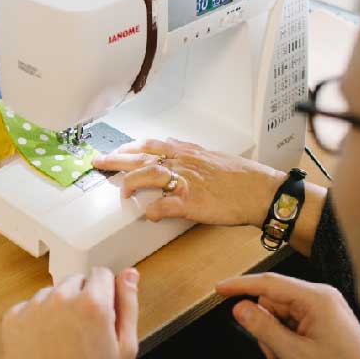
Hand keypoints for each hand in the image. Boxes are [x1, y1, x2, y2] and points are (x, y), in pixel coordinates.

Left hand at [1, 267, 138, 358]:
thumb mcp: (123, 348)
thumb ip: (128, 305)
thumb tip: (129, 275)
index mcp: (92, 304)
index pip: (101, 273)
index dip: (105, 293)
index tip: (101, 311)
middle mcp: (62, 299)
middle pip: (76, 281)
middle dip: (81, 298)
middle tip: (83, 330)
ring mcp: (34, 308)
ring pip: (52, 292)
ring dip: (58, 307)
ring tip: (62, 338)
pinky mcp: (13, 319)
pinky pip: (29, 306)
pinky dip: (36, 319)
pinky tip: (44, 341)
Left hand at [92, 138, 283, 225]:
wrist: (261, 190)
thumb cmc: (241, 177)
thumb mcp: (212, 158)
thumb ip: (190, 157)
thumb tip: (174, 157)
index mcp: (187, 152)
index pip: (151, 144)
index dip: (129, 147)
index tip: (115, 150)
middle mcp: (183, 162)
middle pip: (142, 156)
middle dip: (117, 159)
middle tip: (98, 162)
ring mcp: (186, 181)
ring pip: (149, 174)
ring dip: (131, 182)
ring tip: (121, 192)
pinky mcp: (192, 202)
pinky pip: (165, 205)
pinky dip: (153, 210)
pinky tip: (147, 214)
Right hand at [216, 273, 359, 358]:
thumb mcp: (295, 354)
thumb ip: (264, 329)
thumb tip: (240, 307)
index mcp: (317, 298)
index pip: (269, 283)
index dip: (240, 285)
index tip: (219, 288)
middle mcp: (321, 298)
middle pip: (273, 303)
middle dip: (268, 329)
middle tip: (278, 353)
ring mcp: (324, 310)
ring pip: (280, 317)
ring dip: (278, 340)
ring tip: (291, 358)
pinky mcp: (325, 321)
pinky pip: (293, 325)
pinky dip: (288, 342)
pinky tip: (298, 356)